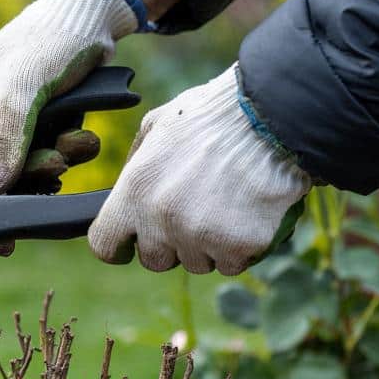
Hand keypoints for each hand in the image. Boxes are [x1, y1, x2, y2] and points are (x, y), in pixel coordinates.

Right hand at [0, 0, 137, 192]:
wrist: (93, 15)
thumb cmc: (49, 39)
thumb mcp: (23, 88)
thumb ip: (5, 136)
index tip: (13, 184)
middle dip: (30, 168)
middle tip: (56, 161)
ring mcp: (12, 117)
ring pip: (27, 161)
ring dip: (56, 157)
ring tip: (78, 142)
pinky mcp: (40, 119)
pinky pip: (49, 148)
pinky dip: (69, 148)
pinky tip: (84, 137)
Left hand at [87, 64, 311, 274]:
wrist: (274, 115)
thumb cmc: (213, 116)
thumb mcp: (157, 128)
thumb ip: (134, 166)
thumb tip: (122, 194)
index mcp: (134, 191)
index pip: (104, 244)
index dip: (119, 246)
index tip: (131, 243)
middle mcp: (161, 219)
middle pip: (154, 260)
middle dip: (170, 244)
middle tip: (194, 211)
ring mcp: (201, 236)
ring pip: (196, 264)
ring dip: (207, 245)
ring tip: (227, 204)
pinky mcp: (239, 246)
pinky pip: (232, 263)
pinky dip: (240, 247)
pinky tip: (249, 213)